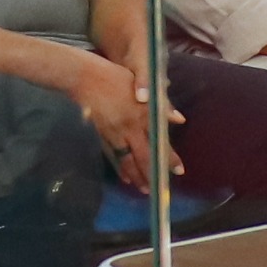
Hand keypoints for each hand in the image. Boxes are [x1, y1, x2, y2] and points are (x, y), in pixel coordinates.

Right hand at [66, 50, 181, 195]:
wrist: (86, 78)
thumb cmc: (116, 78)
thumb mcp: (143, 86)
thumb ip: (162, 104)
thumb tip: (180, 119)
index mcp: (142, 115)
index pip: (159, 141)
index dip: (169, 157)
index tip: (179, 170)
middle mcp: (130, 128)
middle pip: (143, 156)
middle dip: (152, 174)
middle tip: (160, 188)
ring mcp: (114, 133)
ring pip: (127, 160)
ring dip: (136, 176)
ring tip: (144, 189)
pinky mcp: (102, 135)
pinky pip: (113, 156)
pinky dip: (120, 168)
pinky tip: (125, 177)